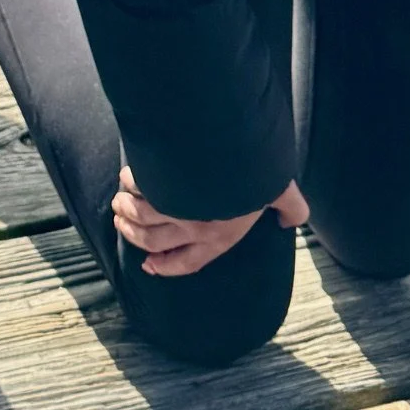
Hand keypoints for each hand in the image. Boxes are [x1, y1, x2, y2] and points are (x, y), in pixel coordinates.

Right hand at [113, 168, 308, 276]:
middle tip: (123, 223)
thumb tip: (291, 221)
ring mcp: (172, 206)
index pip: (188, 261)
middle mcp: (192, 226)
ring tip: (119, 204)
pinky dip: (129, 184)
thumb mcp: (281, 191)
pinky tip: (127, 179)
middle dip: (134, 235)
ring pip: (138, 217)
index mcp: (219, 235)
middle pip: (152, 241)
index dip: (166, 267)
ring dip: (125, 212)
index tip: (149, 266)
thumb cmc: (257, 170)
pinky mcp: (158, 182)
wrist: (231, 141)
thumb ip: (291, 209)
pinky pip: (135, 187)